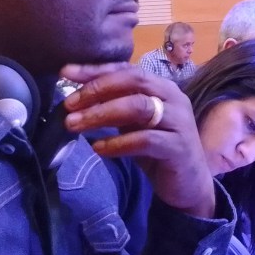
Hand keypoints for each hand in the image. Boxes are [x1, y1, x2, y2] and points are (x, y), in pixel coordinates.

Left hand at [61, 62, 214, 218]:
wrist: (189, 184)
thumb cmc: (158, 150)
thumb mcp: (135, 124)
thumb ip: (116, 107)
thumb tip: (78, 98)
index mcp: (162, 87)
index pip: (127, 70)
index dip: (96, 70)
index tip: (65, 72)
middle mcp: (174, 97)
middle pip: (134, 81)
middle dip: (98, 89)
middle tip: (69, 103)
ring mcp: (179, 121)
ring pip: (138, 106)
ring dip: (102, 113)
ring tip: (74, 124)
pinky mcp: (178, 147)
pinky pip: (145, 140)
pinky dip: (117, 143)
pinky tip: (98, 148)